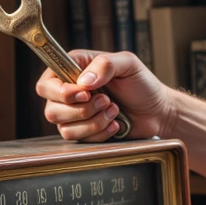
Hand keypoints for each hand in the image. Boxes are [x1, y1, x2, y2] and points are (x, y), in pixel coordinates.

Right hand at [37, 50, 173, 141]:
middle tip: (106, 100)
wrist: (158, 111)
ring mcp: (74, 115)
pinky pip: (80, 140)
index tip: (85, 93)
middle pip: (51, 110)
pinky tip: (115, 123)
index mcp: (74, 69)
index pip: (47, 83)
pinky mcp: (84, 133)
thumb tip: (83, 82)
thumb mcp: (128, 64)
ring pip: (64, 128)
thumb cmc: (142, 84)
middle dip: (82, 110)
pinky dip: (100, 132)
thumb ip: (105, 65)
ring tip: (114, 110)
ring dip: (94, 122)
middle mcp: (69, 93)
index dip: (61, 92)